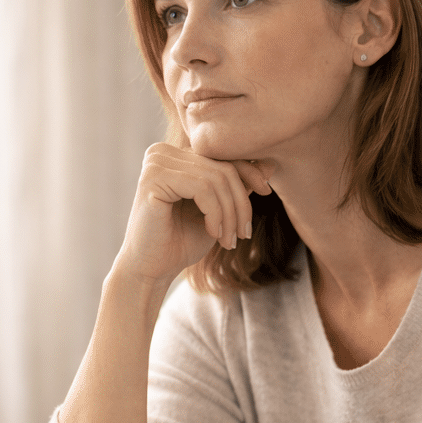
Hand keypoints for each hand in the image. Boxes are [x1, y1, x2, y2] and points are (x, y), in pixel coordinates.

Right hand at [115, 142, 274, 287]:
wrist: (151, 270)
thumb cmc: (181, 242)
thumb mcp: (218, 211)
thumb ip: (237, 186)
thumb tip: (270, 164)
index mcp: (175, 155)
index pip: (223, 154)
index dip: (250, 172)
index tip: (266, 193)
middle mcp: (162, 152)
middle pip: (223, 167)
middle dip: (240, 203)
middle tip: (243, 234)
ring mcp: (155, 163)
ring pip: (216, 178)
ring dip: (230, 214)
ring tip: (229, 240)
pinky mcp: (152, 179)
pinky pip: (202, 188)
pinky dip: (216, 214)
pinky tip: (213, 234)